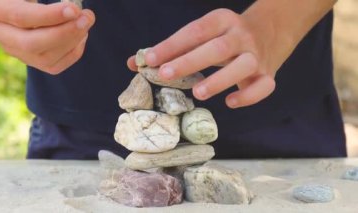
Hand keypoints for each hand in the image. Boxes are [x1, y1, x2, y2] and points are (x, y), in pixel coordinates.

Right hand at [0, 0, 94, 73]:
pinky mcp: (30, 60)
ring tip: (86, 21)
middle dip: (65, 32)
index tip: (74, 9)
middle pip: (31, 43)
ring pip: (44, 57)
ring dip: (73, 41)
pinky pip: (54, 65)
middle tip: (86, 17)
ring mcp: (14, 50)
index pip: (20, 16)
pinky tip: (82, 35)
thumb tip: (71, 6)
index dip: (49, 16)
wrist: (21, 1)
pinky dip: (73, 52)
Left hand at [128, 8, 277, 108]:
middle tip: (165, 75)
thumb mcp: (203, 34)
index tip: (149, 60)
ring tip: (197, 93)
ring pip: (242, 66)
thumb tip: (135, 63)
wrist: (271, 30)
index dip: (171, 46)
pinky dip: (248, 96)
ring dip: (219, 80)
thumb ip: (172, 48)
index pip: (194, 32)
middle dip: (189, 61)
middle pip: (217, 47)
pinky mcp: (268, 73)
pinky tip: (230, 103)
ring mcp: (257, 55)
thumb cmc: (226, 36)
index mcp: (222, 21)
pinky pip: (264, 86)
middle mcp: (241, 36)